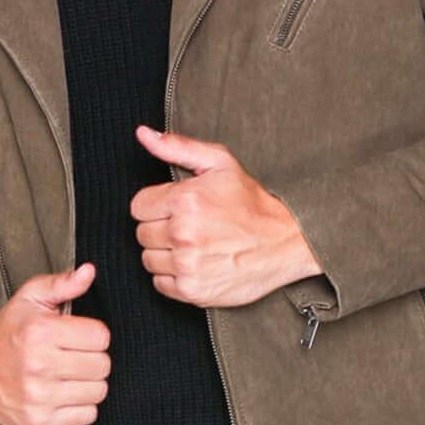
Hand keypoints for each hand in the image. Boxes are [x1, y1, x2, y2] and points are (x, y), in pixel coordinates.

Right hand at [0, 260, 109, 424]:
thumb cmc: (6, 332)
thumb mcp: (30, 298)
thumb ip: (62, 284)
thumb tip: (89, 272)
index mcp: (41, 332)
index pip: (100, 337)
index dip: (93, 335)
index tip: (78, 337)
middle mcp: (39, 366)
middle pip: (102, 366)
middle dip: (92, 359)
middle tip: (74, 357)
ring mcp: (39, 397)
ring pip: (98, 392)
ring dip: (89, 384)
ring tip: (69, 376)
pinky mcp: (39, 421)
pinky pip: (87, 415)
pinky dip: (82, 406)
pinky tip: (65, 394)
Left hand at [130, 125, 320, 307]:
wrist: (286, 242)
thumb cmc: (252, 203)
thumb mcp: (219, 163)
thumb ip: (177, 147)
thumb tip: (143, 134)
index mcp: (185, 200)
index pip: (138, 206)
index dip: (156, 205)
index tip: (176, 208)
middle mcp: (183, 234)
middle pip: (142, 234)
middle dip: (161, 228)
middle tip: (190, 227)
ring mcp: (187, 265)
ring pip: (148, 259)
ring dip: (165, 254)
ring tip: (193, 246)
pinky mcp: (192, 291)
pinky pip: (160, 284)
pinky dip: (173, 277)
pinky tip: (195, 264)